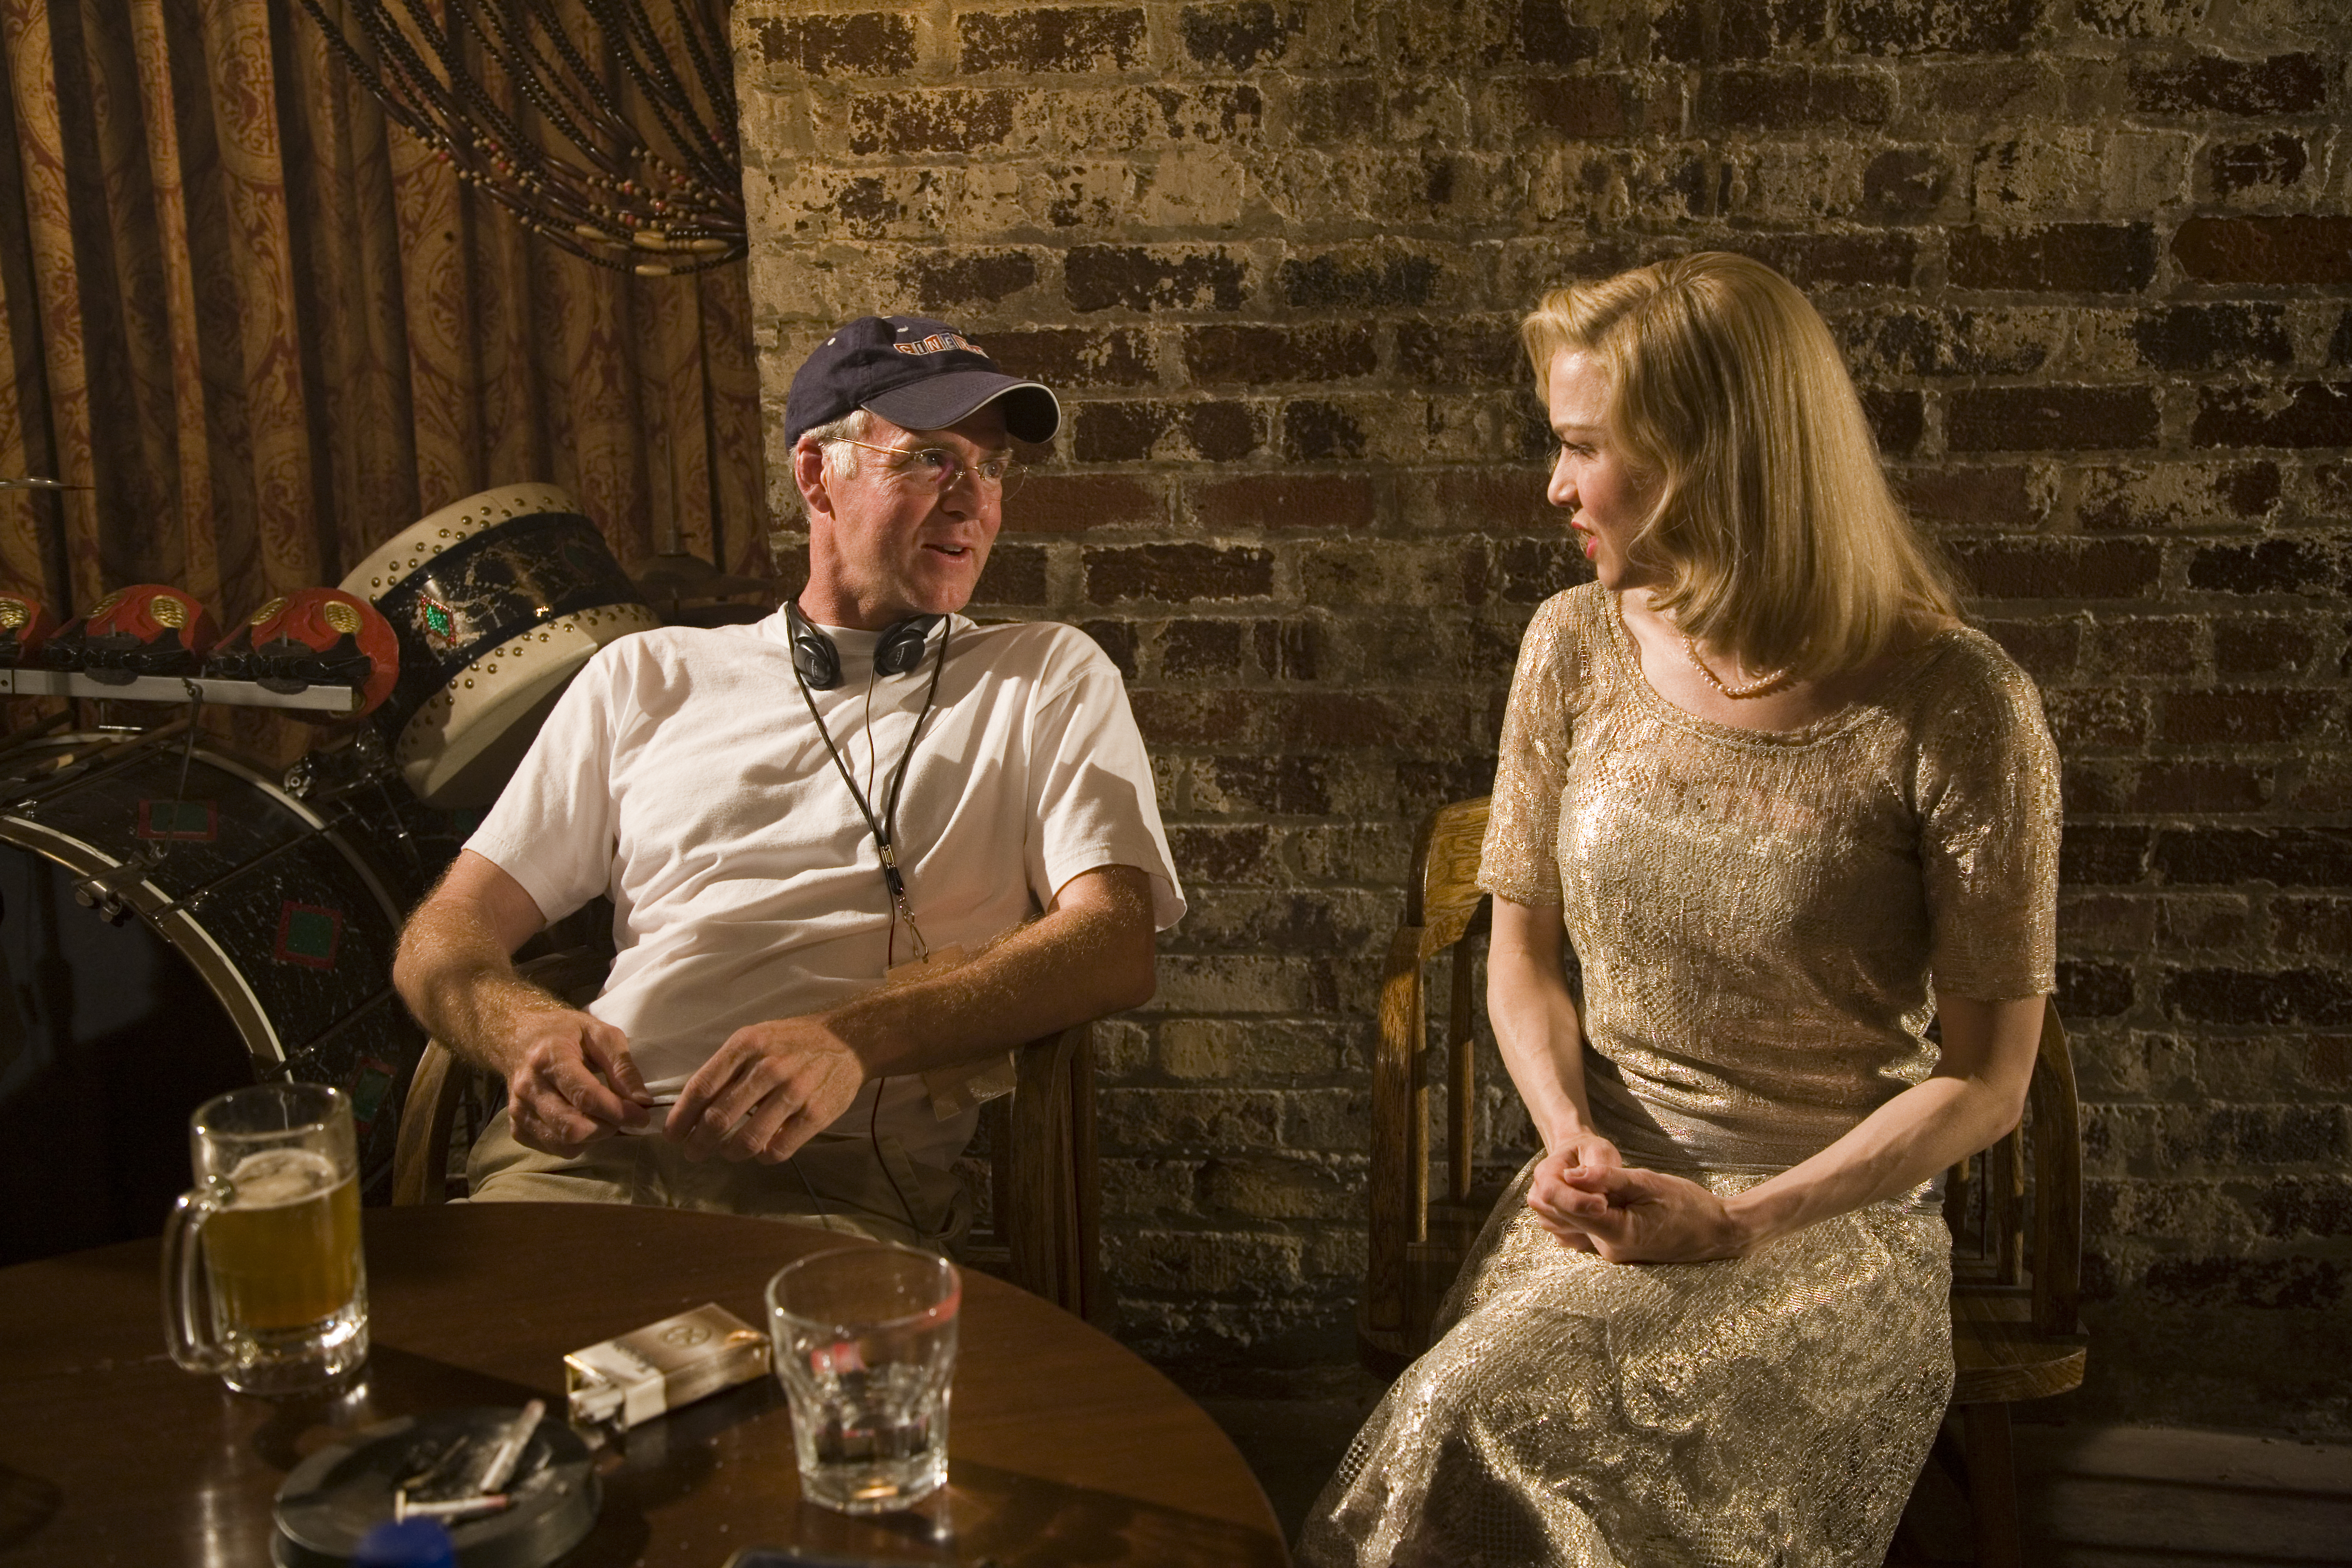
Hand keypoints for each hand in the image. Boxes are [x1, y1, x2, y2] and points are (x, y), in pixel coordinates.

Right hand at [501, 1007, 652, 1156]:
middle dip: (608, 1127)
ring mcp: (519, 1111)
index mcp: (549, 1058)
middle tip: (622, 1115)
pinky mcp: (516, 1128)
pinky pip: (553, 1148)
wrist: (519, 1038)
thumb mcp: (600, 1034)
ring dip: (594, 1137)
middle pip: (573, 1128)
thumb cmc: (565, 1032)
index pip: (585, 1097)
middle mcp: (529, 1088)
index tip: (642, 1116)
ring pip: (564, 1144)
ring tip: (603, 1117)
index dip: (618, 1111)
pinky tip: (582, 1120)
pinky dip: (576, 1142)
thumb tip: (642, 1100)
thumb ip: (623, 1065)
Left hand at [666, 1016, 866, 1162]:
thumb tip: (694, 1106)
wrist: (849, 1040)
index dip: (681, 1117)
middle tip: (693, 1153)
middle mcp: (768, 1068)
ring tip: (726, 1153)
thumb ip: (727, 1067)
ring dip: (729, 1153)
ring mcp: (794, 1092)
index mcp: (747, 1045)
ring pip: (748, 1140)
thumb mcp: (756, 1038)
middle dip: (698, 1143)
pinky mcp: (816, 1114)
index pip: (702, 1088)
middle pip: (719, 1118)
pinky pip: (779, 1149)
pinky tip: (761, 1151)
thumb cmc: (793, 1040)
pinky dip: (764, 1156)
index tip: (672, 1135)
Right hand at [1527, 1133, 1622, 1251]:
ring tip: (1604, 1211)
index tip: (1603, 1204)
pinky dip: (1582, 1234)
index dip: (1577, 1202)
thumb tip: (1586, 1181)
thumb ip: (1597, 1166)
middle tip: (1609, 1209)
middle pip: (1556, 1215)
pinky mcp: (1553, 1226)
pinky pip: (1566, 1239)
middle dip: (1585, 1216)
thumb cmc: (1590, 1153)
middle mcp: (1538, 1194)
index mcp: (1545, 1172)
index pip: (1552, 1193)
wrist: (1580, 1159)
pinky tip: (1596, 1220)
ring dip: (1585, 1226)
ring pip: (1561, 1230)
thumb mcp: (1600, 1150)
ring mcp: (1543, 1213)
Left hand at [1527, 1157, 1753, 1263]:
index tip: (1564, 1164)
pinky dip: (1589, 1210)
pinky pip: (1592, 1229)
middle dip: (1567, 1192)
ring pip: (1579, 1223)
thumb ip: (1607, 1179)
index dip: (1564, 1185)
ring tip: (1589, 1179)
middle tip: (1574, 1168)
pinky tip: (1600, 1195)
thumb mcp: (1647, 1182)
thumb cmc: (1687, 1204)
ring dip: (1577, 1200)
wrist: (1715, 1231)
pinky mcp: (1617, 1251)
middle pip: (1572, 1218)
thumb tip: (1570, 1173)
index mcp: (1618, 1234)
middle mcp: (1610, 1251)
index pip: (1575, 1209)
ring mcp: (1614, 1254)